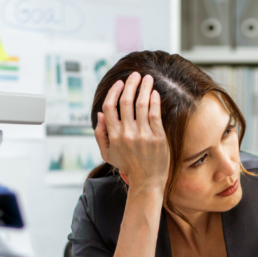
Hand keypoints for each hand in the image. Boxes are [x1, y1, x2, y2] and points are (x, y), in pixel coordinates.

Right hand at [94, 72, 169, 193]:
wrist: (147, 181)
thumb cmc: (128, 166)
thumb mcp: (108, 153)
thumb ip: (100, 134)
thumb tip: (100, 114)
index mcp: (113, 136)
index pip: (109, 107)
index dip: (114, 91)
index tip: (120, 83)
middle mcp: (126, 134)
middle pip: (125, 101)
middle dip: (130, 84)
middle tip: (135, 75)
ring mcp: (142, 135)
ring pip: (141, 104)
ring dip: (144, 87)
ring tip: (148, 79)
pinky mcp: (157, 137)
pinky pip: (155, 113)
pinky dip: (154, 100)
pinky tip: (155, 93)